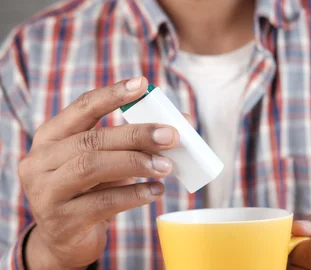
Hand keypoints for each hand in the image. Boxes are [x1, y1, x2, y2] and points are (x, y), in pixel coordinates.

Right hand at [19, 77, 179, 269]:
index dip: (112, 95)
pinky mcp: (62, 221)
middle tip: (171, 136)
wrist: (65, 238)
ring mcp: (46, 192)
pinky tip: (155, 191)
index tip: (142, 84)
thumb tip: (181, 123)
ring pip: (92, 168)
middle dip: (136, 135)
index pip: (81, 107)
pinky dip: (135, 194)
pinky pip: (103, 203)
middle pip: (91, 139)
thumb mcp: (104, 161)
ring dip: (136, 163)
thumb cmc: (89, 190)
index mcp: (50, 137)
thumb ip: (133, 141)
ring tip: (167, 166)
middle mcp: (40, 161)